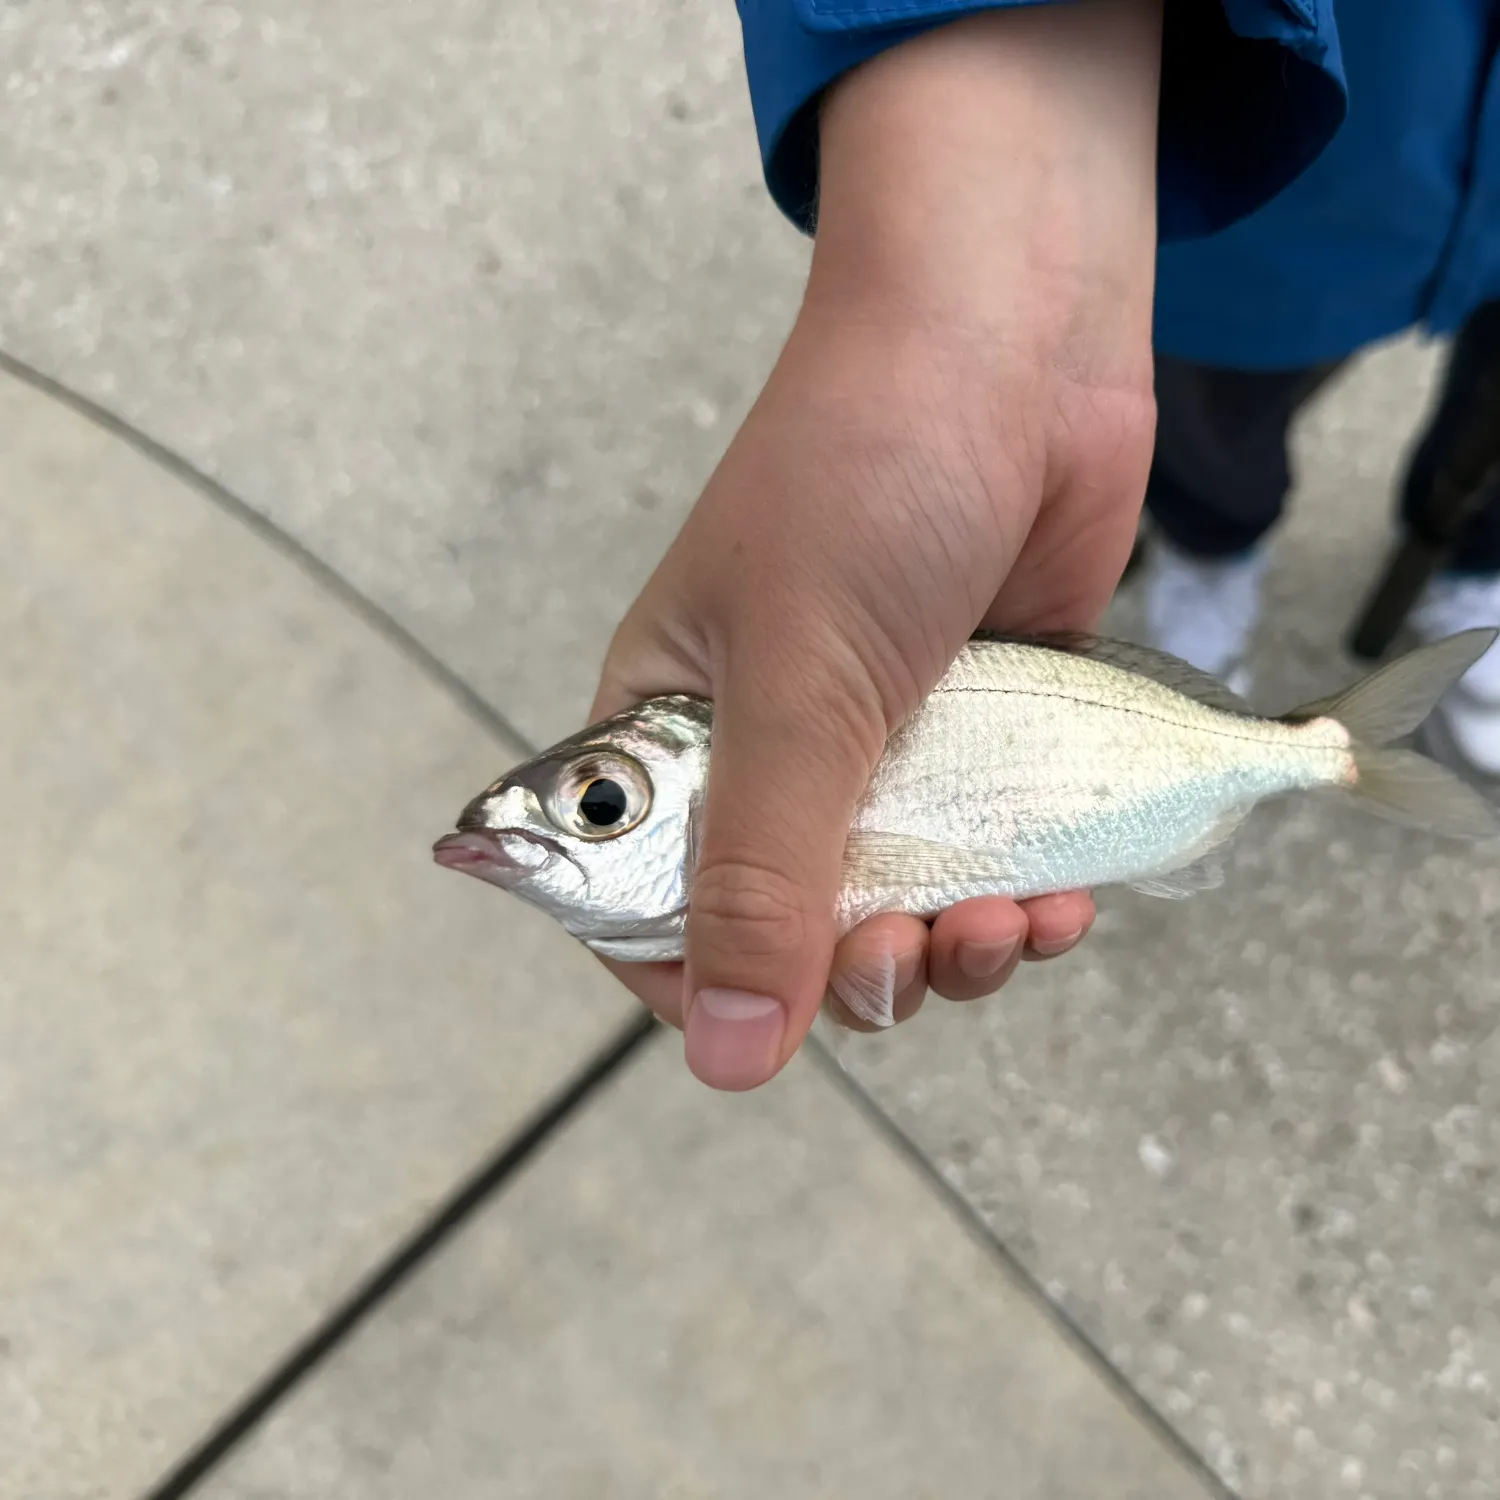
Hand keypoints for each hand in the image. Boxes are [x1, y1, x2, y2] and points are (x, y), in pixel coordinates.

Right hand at [590, 0, 1162, 1087]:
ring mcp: (883, 748)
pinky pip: (993, 862)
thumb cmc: (864, 480)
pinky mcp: (983, 737)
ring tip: (1007, 925)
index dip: (708, 982)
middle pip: (795, 933)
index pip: (654, 910)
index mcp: (671, 739)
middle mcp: (769, 755)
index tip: (787, 1011)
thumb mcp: (795, 691)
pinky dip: (1024, 902)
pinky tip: (1061, 900)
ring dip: (956, 951)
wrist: (1012, 335)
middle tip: (916, 947)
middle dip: (864, 972)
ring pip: (905, 912)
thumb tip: (727, 1059)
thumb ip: (758, 876)